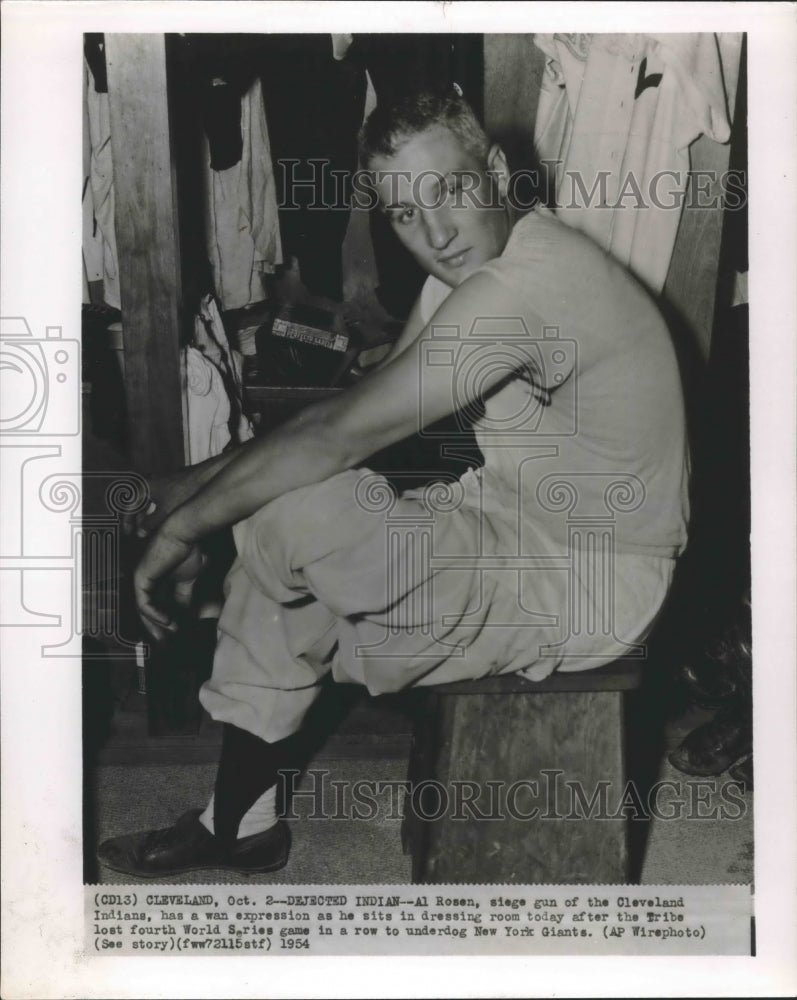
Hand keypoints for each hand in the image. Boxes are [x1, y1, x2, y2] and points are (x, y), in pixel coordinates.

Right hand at [122, 468, 199, 539]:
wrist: (204, 478)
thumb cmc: (184, 493)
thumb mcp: (164, 513)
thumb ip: (150, 524)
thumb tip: (140, 533)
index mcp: (144, 487)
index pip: (128, 505)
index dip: (127, 522)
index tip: (128, 533)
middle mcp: (150, 482)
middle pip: (137, 502)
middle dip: (136, 519)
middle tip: (135, 531)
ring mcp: (161, 482)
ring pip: (147, 500)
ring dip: (145, 515)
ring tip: (147, 528)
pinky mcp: (171, 484)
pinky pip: (157, 498)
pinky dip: (155, 509)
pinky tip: (162, 518)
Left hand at [133, 520, 206, 640]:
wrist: (185, 533)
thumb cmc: (188, 550)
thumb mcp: (188, 580)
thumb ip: (184, 597)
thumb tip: (188, 614)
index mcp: (156, 581)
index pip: (157, 607)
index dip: (165, 622)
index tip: (176, 634)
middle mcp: (145, 581)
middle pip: (147, 611)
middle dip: (156, 628)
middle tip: (166, 643)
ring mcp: (141, 579)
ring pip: (143, 610)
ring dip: (155, 625)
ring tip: (168, 635)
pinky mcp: (140, 578)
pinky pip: (144, 603)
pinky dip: (154, 615)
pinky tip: (167, 622)